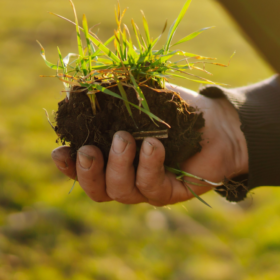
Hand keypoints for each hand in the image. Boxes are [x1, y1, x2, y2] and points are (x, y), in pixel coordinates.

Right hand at [51, 84, 248, 205]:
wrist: (218, 121)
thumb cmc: (178, 109)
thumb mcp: (143, 97)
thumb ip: (115, 94)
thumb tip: (82, 85)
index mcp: (112, 158)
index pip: (81, 170)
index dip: (68, 166)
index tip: (61, 152)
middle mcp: (126, 178)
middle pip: (97, 190)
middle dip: (88, 172)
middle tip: (91, 150)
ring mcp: (147, 189)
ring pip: (120, 191)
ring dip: (118, 165)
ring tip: (126, 139)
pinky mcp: (170, 194)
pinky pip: (152, 187)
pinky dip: (148, 165)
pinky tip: (153, 146)